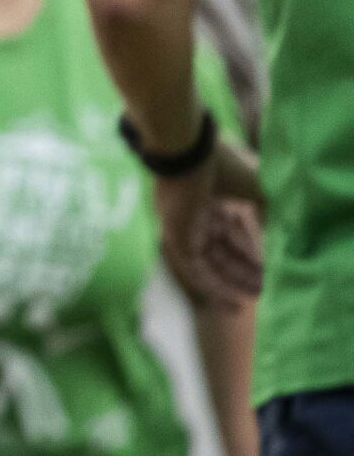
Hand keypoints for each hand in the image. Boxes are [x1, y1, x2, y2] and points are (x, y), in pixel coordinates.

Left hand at [157, 139, 264, 306]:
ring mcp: (183, 230)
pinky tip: (230, 300)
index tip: (268, 269)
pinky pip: (194, 270)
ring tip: (253, 298)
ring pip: (209, 264)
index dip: (250, 253)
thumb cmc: (221, 167)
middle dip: (243, 272)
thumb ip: (267, 210)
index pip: (232, 235)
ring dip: (230, 283)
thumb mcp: (254, 189)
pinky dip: (211, 286)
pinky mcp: (176, 239)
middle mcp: (195, 218)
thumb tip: (279, 231)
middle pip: (221, 252)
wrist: (190, 155)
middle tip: (264, 289)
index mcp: (210, 203)